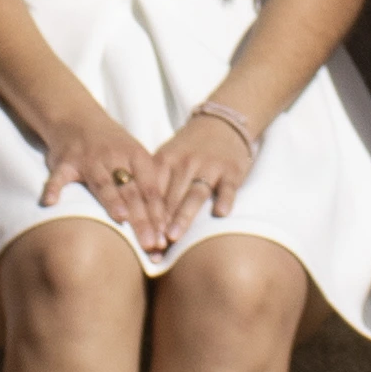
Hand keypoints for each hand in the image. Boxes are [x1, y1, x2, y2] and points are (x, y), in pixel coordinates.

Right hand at [30, 104, 163, 254]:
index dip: (158, 214)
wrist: (76, 117)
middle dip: (141, 218)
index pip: (150, 189)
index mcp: (137, 156)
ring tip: (120, 219)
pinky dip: (53, 189)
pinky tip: (50, 203)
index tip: (163, 240)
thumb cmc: (112, 148)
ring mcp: (89, 159)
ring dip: (112, 201)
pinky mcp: (64, 162)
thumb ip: (146, 187)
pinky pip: (58, 177)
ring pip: (102, 184)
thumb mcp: (134, 159)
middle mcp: (115, 157)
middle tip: (150, 243)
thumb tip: (163, 227)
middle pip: (131, 191)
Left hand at [142, 99, 262, 244]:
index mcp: (165, 161)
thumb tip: (139, 222)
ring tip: (174, 237)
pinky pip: (228, 187)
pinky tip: (220, 214)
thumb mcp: (167, 159)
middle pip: (170, 198)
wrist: (221, 124)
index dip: (145, 218)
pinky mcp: (231, 170)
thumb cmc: (188, 150)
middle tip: (152, 248)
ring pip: (194, 194)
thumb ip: (155, 186)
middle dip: (161, 224)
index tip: (140, 241)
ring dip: (183, 215)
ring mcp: (209, 167)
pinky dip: (224, 199)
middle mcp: (185, 163)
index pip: (152, 193)